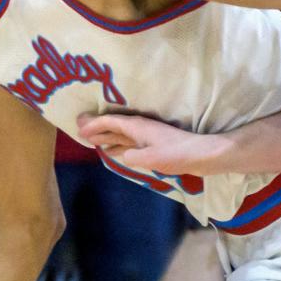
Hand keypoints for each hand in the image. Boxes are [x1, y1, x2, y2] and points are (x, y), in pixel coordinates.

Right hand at [77, 111, 224, 175]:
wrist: (202, 155)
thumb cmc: (176, 154)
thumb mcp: (150, 158)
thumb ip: (131, 156)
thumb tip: (122, 155)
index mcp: (137, 127)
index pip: (110, 121)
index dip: (94, 124)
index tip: (78, 125)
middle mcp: (139, 129)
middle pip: (113, 126)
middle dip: (96, 128)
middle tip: (78, 130)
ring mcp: (146, 136)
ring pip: (120, 135)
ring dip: (105, 137)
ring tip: (90, 141)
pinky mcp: (153, 145)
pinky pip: (127, 143)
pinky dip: (116, 145)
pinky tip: (112, 151)